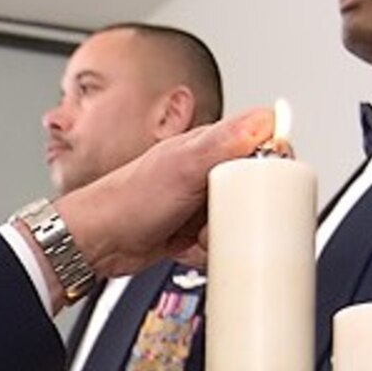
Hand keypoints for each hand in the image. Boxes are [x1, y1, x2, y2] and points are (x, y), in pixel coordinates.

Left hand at [59, 106, 274, 275]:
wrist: (97, 243)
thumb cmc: (128, 200)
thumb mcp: (182, 166)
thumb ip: (224, 142)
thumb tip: (265, 119)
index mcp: (211, 143)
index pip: (263, 140)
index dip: (274, 161)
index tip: (268, 183)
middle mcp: (209, 169)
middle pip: (256, 186)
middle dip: (248, 210)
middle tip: (226, 218)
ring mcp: (201, 201)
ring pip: (240, 218)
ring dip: (228, 234)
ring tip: (202, 237)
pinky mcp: (194, 230)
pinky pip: (221, 242)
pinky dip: (212, 251)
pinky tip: (194, 250)